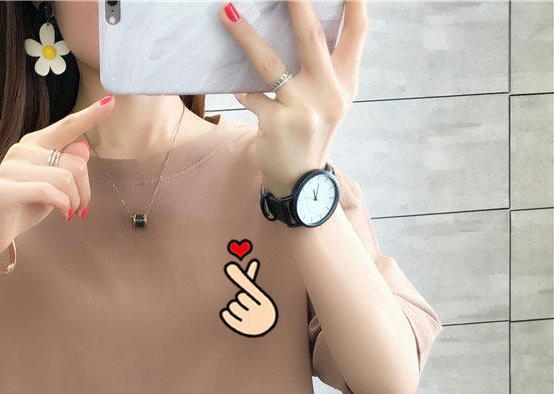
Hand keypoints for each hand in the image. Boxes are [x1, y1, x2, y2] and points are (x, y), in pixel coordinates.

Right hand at [0, 94, 115, 259]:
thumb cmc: (22, 207)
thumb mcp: (50, 186)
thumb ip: (66, 167)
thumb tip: (84, 148)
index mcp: (34, 145)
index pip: (67, 126)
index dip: (90, 115)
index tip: (110, 101)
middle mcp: (22, 150)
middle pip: (76, 161)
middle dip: (85, 190)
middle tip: (80, 209)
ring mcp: (12, 167)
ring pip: (65, 178)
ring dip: (74, 201)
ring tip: (69, 213)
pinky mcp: (6, 189)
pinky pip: (49, 191)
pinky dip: (62, 205)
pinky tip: (62, 215)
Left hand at [219, 0, 367, 196]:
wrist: (301, 184)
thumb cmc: (311, 134)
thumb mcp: (330, 102)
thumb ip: (326, 68)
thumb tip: (304, 22)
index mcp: (346, 82)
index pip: (357, 32)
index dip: (354, 2)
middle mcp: (329, 93)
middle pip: (312, 37)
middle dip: (296, 3)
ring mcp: (303, 110)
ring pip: (270, 64)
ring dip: (246, 36)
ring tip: (227, 13)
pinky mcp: (277, 126)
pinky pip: (252, 98)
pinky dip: (242, 91)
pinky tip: (233, 88)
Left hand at [220, 257, 277, 336]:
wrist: (262, 329)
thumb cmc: (256, 307)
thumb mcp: (252, 293)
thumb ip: (243, 279)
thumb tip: (230, 265)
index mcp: (265, 302)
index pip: (249, 287)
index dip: (240, 278)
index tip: (230, 265)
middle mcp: (261, 312)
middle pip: (239, 296)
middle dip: (240, 298)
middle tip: (246, 304)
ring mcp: (252, 322)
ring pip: (232, 306)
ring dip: (232, 306)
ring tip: (240, 310)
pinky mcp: (242, 330)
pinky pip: (227, 315)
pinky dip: (226, 314)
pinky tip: (231, 315)